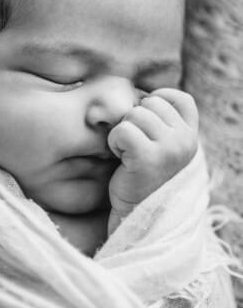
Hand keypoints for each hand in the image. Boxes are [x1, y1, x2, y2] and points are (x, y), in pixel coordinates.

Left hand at [107, 88, 198, 233]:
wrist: (136, 214)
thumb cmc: (143, 175)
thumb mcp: (162, 145)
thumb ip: (161, 121)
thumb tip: (141, 94)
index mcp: (191, 135)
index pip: (180, 97)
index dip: (158, 101)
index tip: (145, 124)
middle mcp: (186, 140)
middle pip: (151, 102)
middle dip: (135, 120)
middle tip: (135, 145)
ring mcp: (170, 148)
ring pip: (135, 114)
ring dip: (123, 131)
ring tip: (128, 153)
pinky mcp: (149, 158)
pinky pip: (123, 130)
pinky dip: (114, 142)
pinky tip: (121, 158)